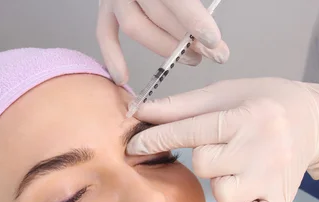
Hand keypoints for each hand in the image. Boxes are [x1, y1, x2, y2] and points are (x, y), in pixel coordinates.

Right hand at [97, 0, 229, 84]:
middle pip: (158, 15)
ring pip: (134, 27)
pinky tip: (123, 77)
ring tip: (192, 58)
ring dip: (164, 47)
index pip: (176, 0)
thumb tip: (211, 28)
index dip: (194, 21)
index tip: (213, 40)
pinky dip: (112, 56)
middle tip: (214, 54)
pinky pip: (105, 33)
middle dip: (187, 40)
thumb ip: (190, 0)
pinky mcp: (104, 6)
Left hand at [127, 78, 318, 201]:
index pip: (191, 130)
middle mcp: (265, 147)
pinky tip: (251, 189)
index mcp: (248, 115)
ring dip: (223, 183)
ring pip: (222, 195)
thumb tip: (139, 111)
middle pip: (204, 165)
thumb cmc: (261, 104)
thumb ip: (181, 106)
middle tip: (224, 147)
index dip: (158, 138)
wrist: (315, 121)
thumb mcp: (224, 94)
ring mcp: (275, 179)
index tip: (135, 145)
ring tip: (239, 167)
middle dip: (204, 157)